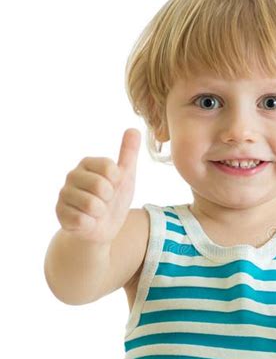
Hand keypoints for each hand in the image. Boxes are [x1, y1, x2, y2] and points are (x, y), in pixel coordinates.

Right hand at [55, 128, 140, 243]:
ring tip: (95, 212)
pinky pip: (82, 220)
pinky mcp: (59, 213)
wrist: (102, 229)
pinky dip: (90, 224)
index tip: (114, 185)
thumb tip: (134, 129)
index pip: (110, 167)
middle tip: (104, 201)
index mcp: (87, 163)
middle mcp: (72, 175)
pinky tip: (87, 221)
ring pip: (92, 205)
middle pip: (101, 186)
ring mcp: (64, 194)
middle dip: (109, 199)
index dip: (117, 181)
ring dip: (100, 213)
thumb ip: (128, 154)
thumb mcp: (125, 178)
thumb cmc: (113, 201)